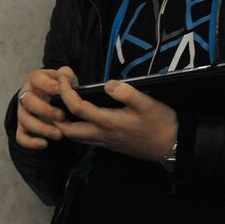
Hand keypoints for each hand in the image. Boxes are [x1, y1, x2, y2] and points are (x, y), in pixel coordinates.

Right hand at [14, 66, 73, 149]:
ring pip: (25, 121)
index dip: (46, 85)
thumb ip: (66, 75)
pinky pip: (21, 137)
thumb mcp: (64, 78)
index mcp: (35, 81)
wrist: (51, 100)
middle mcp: (25, 96)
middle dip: (45, 110)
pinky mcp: (22, 128)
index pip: (36, 79)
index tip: (58, 90)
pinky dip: (30, 142)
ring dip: (41, 128)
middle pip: (28, 101)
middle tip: (62, 116)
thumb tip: (65, 79)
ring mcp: (22, 113)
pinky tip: (45, 144)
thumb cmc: (59, 88)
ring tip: (59, 135)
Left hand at [55, 72, 178, 161]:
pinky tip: (79, 117)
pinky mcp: (109, 145)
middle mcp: (101, 134)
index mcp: (107, 122)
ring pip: (75, 136)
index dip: (65, 91)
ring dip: (63, 124)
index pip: (76, 107)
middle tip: (53, 97)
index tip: (63, 77)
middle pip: (67, 130)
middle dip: (54, 116)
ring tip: (62, 106)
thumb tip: (108, 84)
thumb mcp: (148, 104)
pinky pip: (85, 139)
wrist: (171, 146)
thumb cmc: (160, 123)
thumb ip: (127, 93)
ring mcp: (104, 142)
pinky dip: (75, 128)